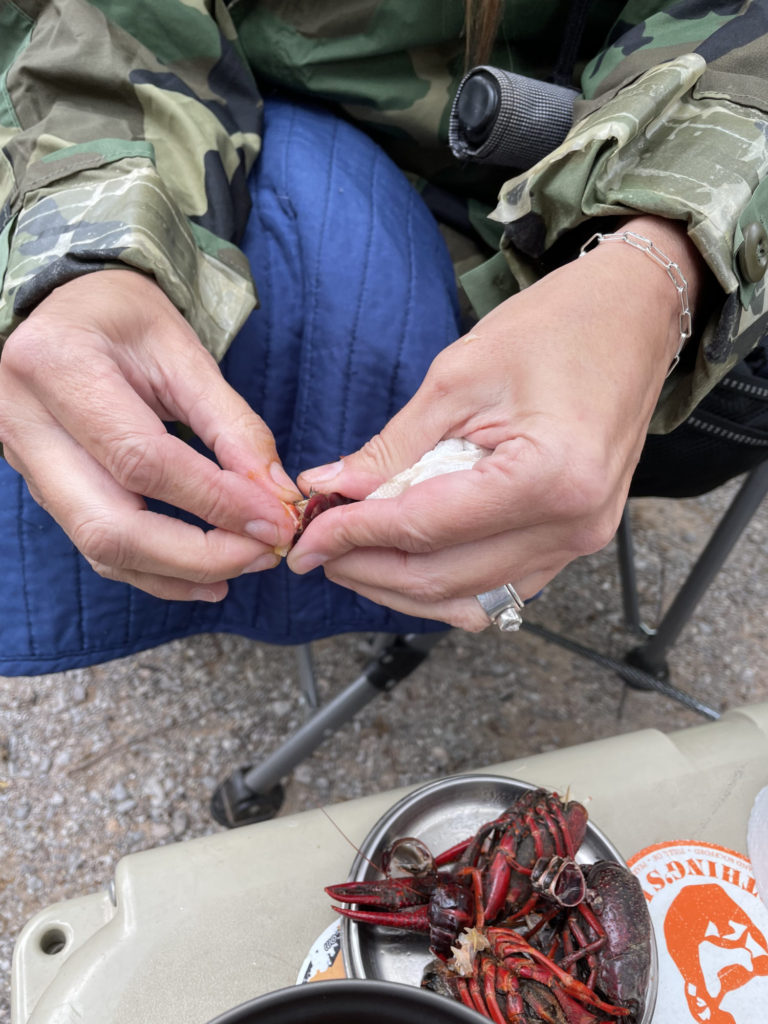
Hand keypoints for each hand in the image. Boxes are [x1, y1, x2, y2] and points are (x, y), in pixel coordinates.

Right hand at [0, 270, 300, 600]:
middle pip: (109, 526)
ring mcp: (26, 462)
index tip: (276, 519)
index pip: (142, 460)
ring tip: (246, 562)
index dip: (215, 500)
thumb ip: (232, 425)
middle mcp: (25, 422)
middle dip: (197, 555)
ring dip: (181, 571)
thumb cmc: (124, 318)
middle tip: (263, 553)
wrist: (65, 309)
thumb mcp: (183, 351)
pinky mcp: (43, 489)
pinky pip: (98, 550)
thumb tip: (276, 496)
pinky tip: (209, 578)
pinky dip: (157, 572)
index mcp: (57, 367)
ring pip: (101, 549)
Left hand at [288, 216, 705, 629]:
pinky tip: (406, 553)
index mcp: (548, 478)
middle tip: (316, 548)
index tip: (305, 536)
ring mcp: (580, 541)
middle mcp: (572, 525)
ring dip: (400, 584)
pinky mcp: (575, 540)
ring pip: (467, 599)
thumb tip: (332, 486)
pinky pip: (497, 587)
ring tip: (352, 552)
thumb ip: (393, 446)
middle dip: (365, 568)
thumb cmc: (557, 327)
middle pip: (441, 579)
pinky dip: (443, 580)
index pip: (424, 528)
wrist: (633, 317)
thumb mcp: (459, 376)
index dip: (352, 535)